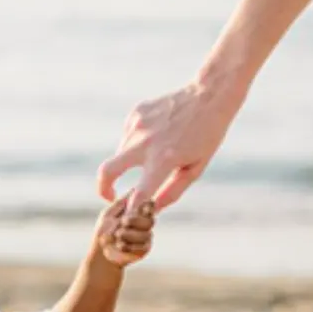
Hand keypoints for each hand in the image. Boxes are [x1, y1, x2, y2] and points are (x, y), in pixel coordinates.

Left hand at [96, 197, 154, 267]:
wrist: (101, 253)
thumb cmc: (103, 232)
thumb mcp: (108, 215)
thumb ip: (120, 204)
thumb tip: (134, 189)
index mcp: (137, 213)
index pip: (150, 206)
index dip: (149, 205)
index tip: (142, 206)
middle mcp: (144, 224)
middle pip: (150, 219)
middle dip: (135, 220)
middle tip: (122, 223)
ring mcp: (145, 236)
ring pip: (147, 234)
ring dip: (130, 235)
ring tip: (118, 237)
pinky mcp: (144, 249)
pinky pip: (144, 246)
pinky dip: (131, 246)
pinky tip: (120, 246)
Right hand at [97, 78, 245, 211]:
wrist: (209, 94)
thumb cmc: (206, 136)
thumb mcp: (194, 169)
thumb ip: (171, 192)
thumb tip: (152, 209)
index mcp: (163, 160)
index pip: (138, 195)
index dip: (131, 211)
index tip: (128, 217)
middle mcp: (145, 143)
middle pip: (107, 172)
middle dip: (103, 188)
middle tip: (109, 195)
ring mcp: (138, 125)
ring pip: (120, 154)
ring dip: (130, 161)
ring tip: (155, 151)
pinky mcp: (136, 113)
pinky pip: (128, 136)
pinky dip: (136, 141)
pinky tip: (156, 133)